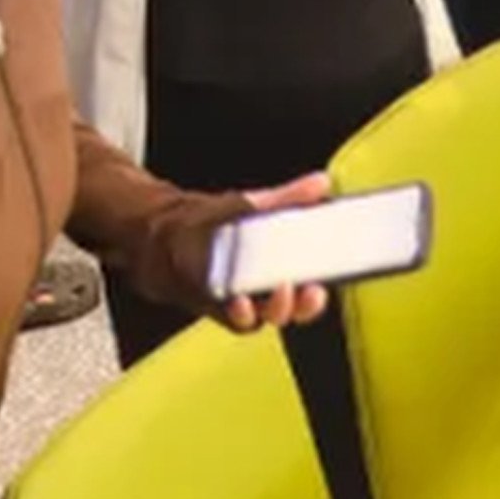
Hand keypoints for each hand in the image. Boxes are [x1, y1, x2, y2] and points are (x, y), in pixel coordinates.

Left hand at [212, 174, 337, 333]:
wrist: (177, 231)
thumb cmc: (226, 224)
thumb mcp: (260, 208)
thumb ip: (291, 199)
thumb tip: (322, 180)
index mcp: (284, 273)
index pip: (307, 293)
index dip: (316, 296)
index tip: (320, 286)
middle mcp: (266, 295)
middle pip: (293, 309)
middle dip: (304, 305)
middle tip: (311, 291)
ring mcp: (244, 303)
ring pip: (267, 317)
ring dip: (278, 308)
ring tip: (280, 290)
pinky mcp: (219, 307)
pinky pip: (235, 319)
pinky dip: (241, 312)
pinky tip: (240, 299)